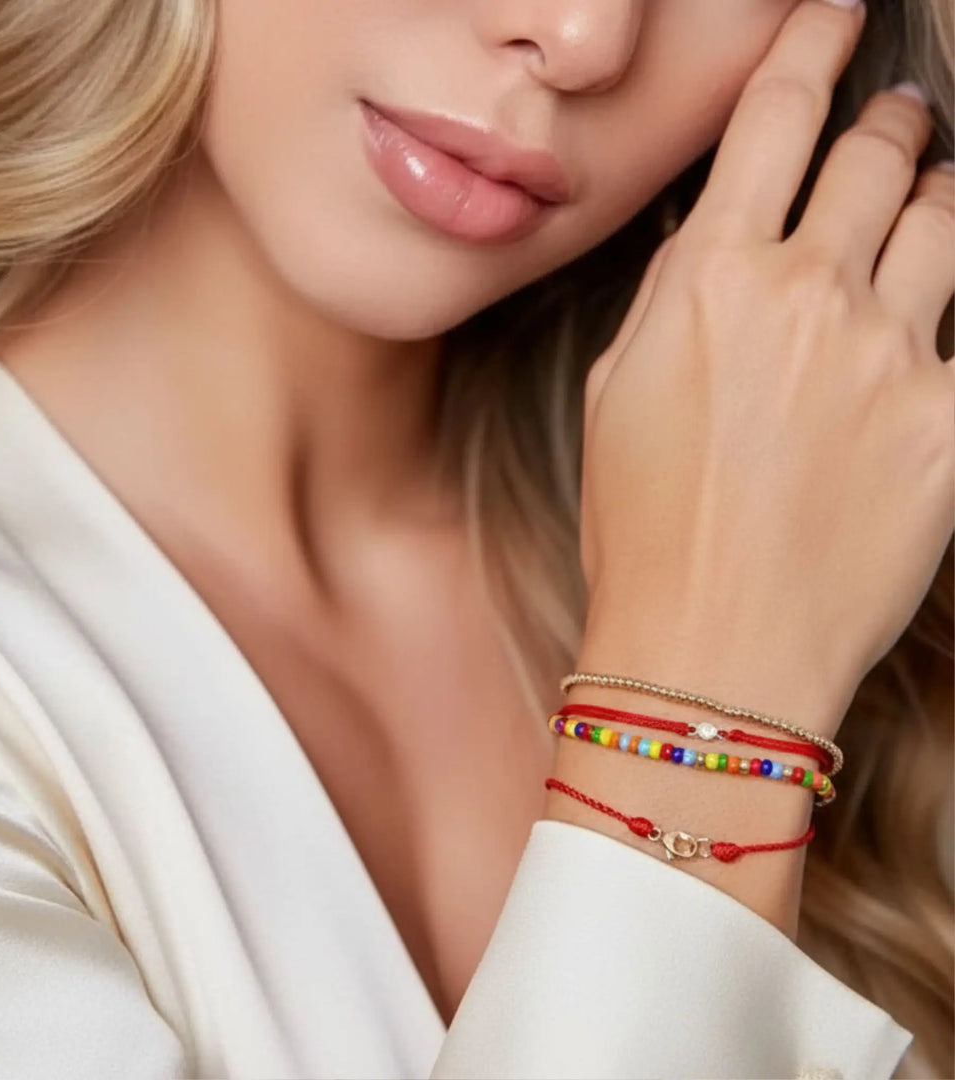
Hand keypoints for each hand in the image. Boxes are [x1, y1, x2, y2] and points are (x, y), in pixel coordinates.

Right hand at [576, 0, 953, 737]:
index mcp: (710, 282)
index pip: (774, 119)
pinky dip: (949, 313)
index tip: (835, 15)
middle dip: (890, 125)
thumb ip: (673, 301)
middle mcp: (807, 296)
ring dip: (936, 201)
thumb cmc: (639, 531)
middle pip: (879, 155)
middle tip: (895, 126)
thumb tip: (714, 244)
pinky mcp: (950, 422)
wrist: (706, 646)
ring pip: (946, 223)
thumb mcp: (615, 394)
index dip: (811, 48)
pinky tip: (923, 333)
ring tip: (927, 208)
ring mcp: (891, 355)